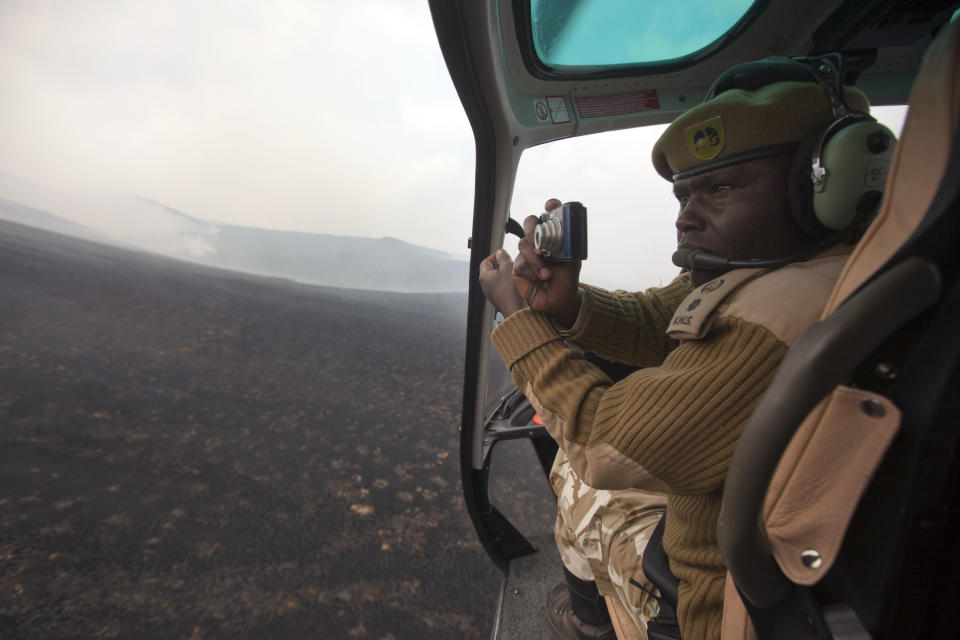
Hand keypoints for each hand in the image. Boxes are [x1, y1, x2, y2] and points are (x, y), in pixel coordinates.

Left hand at [479, 249, 524, 316]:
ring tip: (513, 273)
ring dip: (503, 274)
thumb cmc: (510, 289)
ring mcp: (490, 293)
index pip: (485, 261)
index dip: (494, 256)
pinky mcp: (497, 298)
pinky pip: (499, 287)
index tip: (503, 256)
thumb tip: (500, 252)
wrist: (514, 309)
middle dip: (500, 265)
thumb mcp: (508, 268)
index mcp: (484, 276)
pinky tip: (513, 283)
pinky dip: (505, 283)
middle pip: (490, 270)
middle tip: (509, 263)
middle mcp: (484, 285)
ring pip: (495, 279)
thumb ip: (503, 257)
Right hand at [512, 198, 581, 327]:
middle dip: (533, 231)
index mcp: (553, 237)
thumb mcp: (572, 260)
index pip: (550, 215)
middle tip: (541, 247)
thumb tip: (561, 232)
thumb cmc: (566, 279)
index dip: (551, 206)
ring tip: (547, 274)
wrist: (558, 300)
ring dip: (535, 260)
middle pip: (530, 223)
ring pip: (523, 245)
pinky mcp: (518, 268)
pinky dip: (532, 271)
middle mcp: (538, 242)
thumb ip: (568, 244)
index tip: (551, 205)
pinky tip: (542, 279)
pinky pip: (520, 263)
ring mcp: (527, 254)